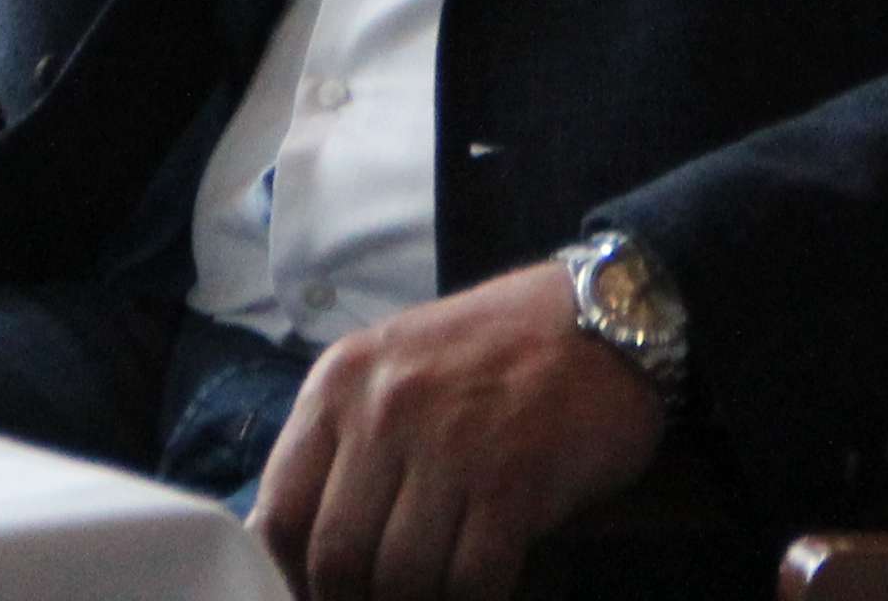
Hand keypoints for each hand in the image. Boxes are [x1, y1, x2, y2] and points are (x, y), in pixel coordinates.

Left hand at [248, 260, 671, 600]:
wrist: (608, 314)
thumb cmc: (497, 349)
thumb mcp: (397, 369)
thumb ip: (348, 443)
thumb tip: (306, 552)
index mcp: (341, 382)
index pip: (279, 512)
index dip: (292, 579)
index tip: (317, 599)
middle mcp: (384, 409)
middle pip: (337, 558)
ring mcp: (449, 444)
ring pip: (401, 579)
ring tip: (433, 599)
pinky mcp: (513, 480)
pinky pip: (472, 582)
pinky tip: (480, 595)